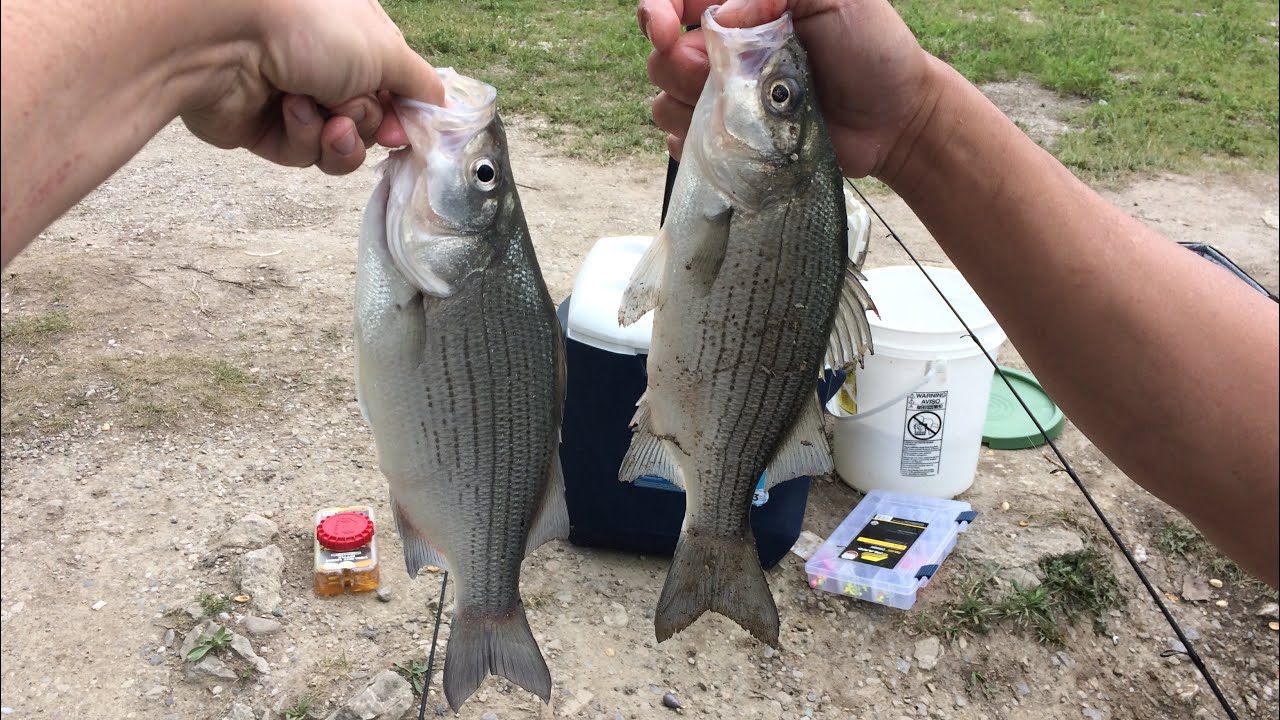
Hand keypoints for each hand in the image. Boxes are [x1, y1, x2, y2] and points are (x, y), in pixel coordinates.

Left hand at [180, 0, 443, 175]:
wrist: (225, 36)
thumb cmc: (308, 23)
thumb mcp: (387, 49)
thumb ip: (420, 84)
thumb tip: (443, 105)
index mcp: (357, 35)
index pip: (396, 84)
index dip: (407, 112)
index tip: (412, 129)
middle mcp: (326, 63)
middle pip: (373, 120)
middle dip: (370, 123)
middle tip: (354, 109)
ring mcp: (295, 95)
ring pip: (341, 144)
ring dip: (341, 137)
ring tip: (326, 118)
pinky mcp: (264, 128)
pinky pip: (304, 153)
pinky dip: (303, 136)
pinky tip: (288, 110)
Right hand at [640, 0, 933, 178]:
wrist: (895, 118)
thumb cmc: (871, 47)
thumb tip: (724, 16)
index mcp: (741, 8)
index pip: (673, 2)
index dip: (656, 13)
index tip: (664, 30)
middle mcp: (723, 52)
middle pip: (661, 58)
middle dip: (683, 68)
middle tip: (733, 77)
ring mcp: (723, 100)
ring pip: (665, 104)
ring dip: (694, 110)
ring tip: (748, 111)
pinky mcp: (729, 142)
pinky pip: (684, 146)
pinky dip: (698, 146)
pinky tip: (736, 141)